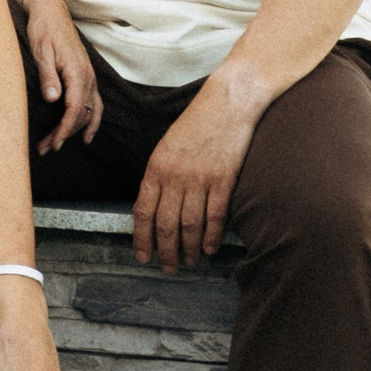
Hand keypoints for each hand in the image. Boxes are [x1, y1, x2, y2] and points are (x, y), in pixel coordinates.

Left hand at [20, 0, 103, 151]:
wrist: (50, 10)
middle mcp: (87, 75)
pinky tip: (86, 133)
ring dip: (75, 130)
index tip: (53, 144)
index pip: (74, 109)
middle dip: (64, 134)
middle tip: (45, 148)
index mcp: (76, 70)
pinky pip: (94, 103)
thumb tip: (52, 100)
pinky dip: (91, 120)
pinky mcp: (86, 74)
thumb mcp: (41, 51)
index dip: (64, 130)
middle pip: (81, 114)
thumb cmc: (43, 29)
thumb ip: (48, 76)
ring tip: (58, 145)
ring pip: (90, 111)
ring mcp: (89, 75)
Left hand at [133, 64, 265, 270]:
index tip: (143, 256)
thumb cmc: (197, 122)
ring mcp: (200, 178)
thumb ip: (160, 176)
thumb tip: (153, 210)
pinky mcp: (223, 179)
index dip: (142, 239)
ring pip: (190, 226)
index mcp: (157, 166)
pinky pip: (215, 217)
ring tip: (190, 261)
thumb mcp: (168, 146)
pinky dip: (211, 237)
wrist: (227, 101)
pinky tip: (209, 248)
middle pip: (166, 225)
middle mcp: (175, 175)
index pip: (144, 211)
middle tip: (169, 268)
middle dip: (166, 252)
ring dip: (189, 249)